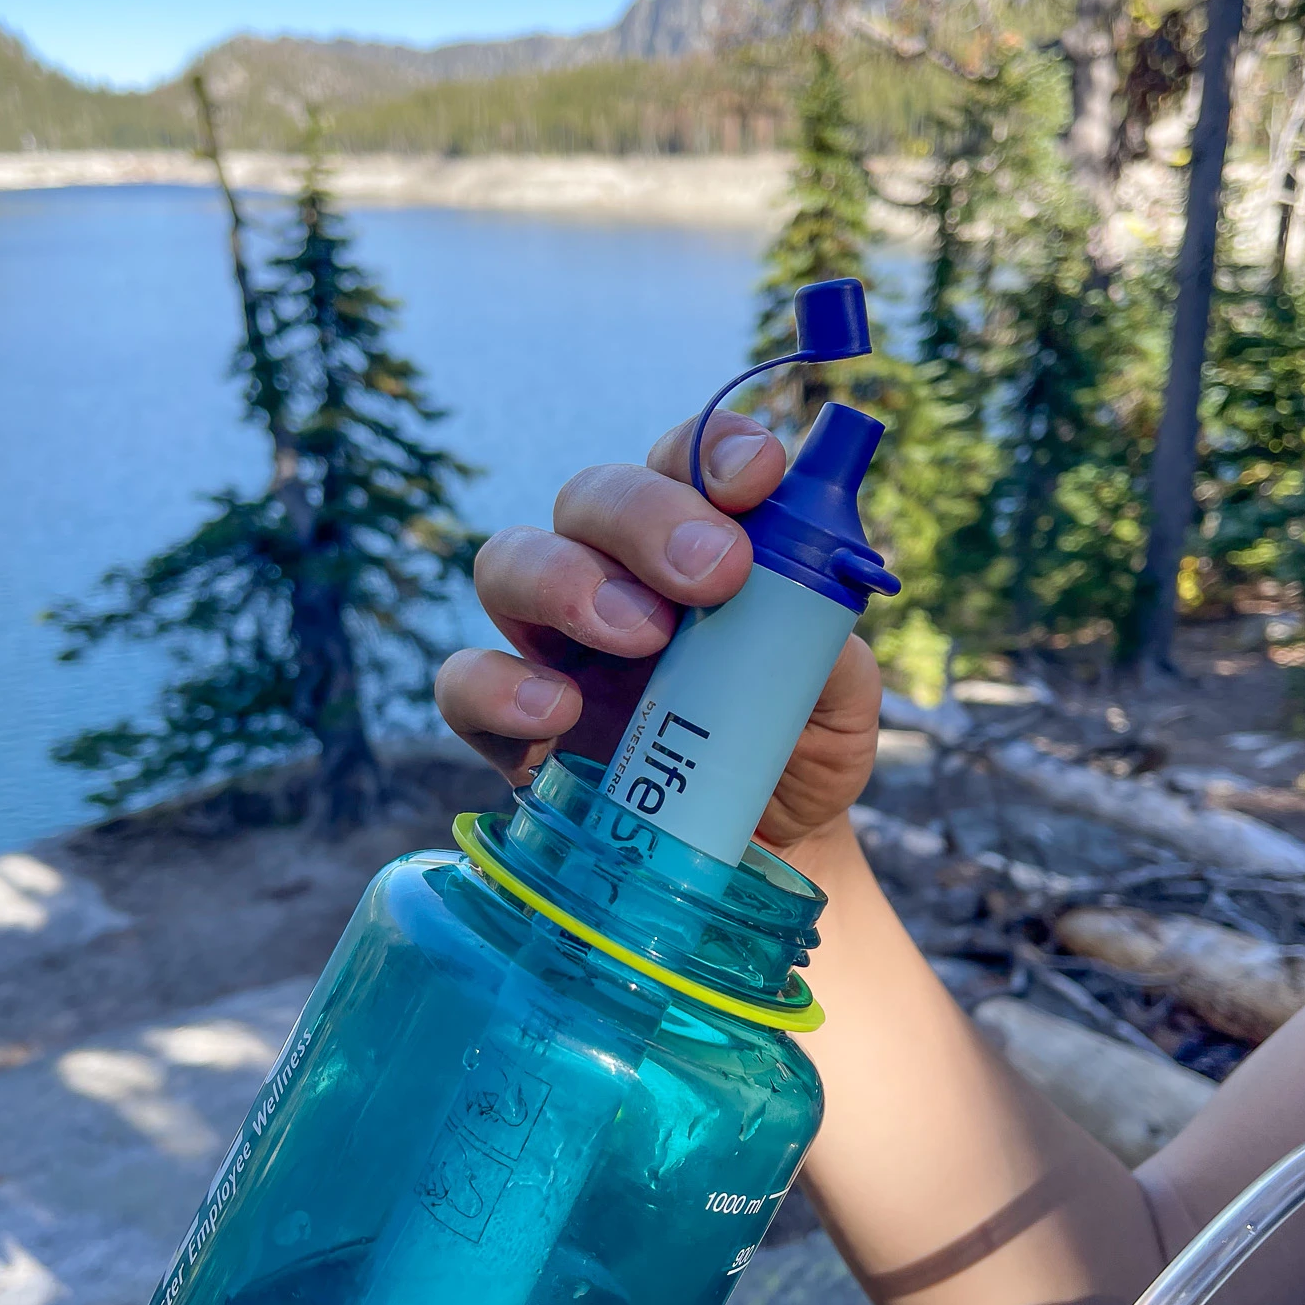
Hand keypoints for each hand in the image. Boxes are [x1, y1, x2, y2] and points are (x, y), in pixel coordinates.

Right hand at [435, 410, 881, 855]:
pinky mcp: (511, 727)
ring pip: (510, 561)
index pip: (684, 460)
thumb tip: (811, 602)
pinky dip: (500, 688)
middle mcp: (614, 577)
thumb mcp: (839, 707)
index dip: (713, 450)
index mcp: (694, 545)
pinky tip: (557, 713)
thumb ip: (826, 646)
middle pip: (591, 496)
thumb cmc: (793, 755)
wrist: (760, 854)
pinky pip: (465, 684)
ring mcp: (553, 647)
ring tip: (641, 637)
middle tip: (714, 573)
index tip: (759, 478)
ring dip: (569, 582)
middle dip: (648, 517)